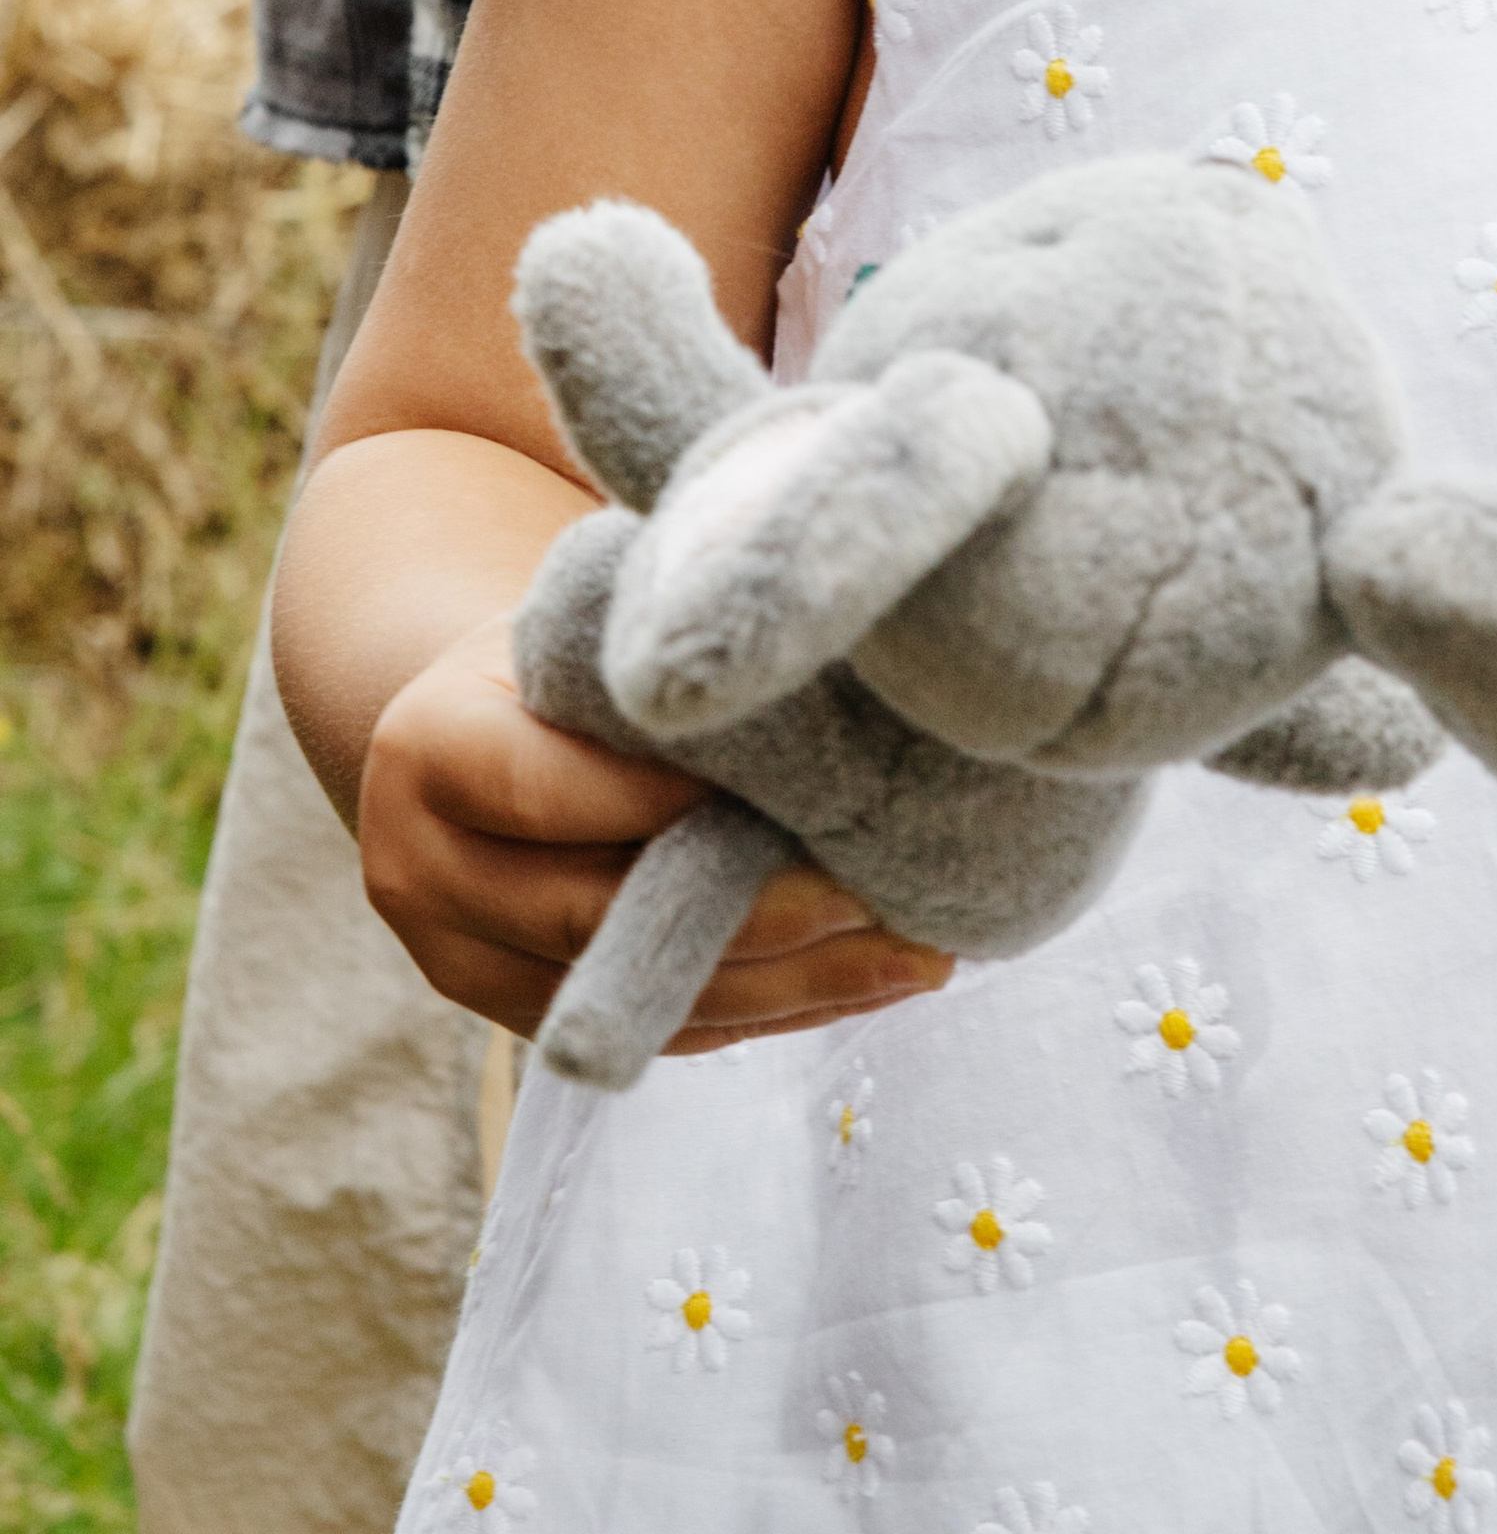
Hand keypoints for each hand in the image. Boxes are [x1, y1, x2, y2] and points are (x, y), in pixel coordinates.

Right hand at [359, 615, 951, 1051]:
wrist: (465, 724)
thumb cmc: (560, 651)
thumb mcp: (582, 626)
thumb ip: (654, 664)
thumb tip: (815, 675)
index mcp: (427, 750)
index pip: (547, 789)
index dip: (666, 804)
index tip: (801, 797)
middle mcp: (420, 871)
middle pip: (594, 916)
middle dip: (752, 914)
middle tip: (886, 896)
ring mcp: (459, 960)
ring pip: (635, 997)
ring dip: (787, 986)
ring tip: (917, 955)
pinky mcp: (517, 1014)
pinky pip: (653, 1030)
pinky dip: (767, 1010)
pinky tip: (869, 980)